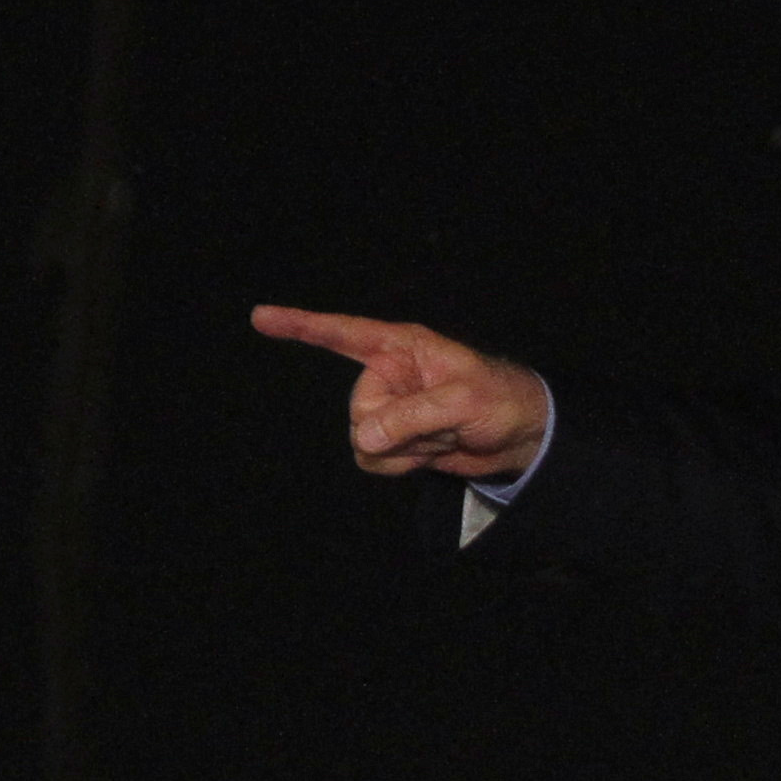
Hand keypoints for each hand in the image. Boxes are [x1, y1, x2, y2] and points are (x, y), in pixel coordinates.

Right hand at [251, 305, 549, 480]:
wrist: (520, 436)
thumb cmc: (500, 400)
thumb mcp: (463, 401)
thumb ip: (411, 415)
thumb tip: (366, 439)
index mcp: (402, 348)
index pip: (342, 333)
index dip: (300, 324)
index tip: (259, 316)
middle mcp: (388, 375)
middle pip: (359, 409)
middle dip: (397, 425)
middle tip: (440, 422)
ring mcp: (389, 409)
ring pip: (364, 439)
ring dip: (405, 447)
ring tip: (441, 434)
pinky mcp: (393, 441)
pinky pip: (373, 460)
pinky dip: (401, 464)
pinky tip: (430, 453)